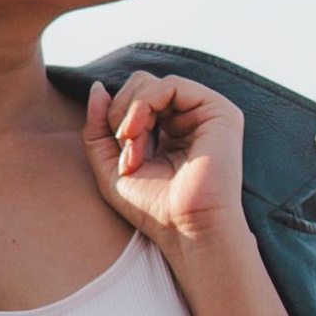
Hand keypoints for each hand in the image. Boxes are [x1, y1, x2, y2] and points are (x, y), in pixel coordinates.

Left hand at [83, 70, 251, 260]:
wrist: (188, 231)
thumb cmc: (154, 210)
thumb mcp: (111, 169)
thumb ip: (97, 129)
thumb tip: (96, 86)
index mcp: (169, 131)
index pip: (132, 100)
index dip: (113, 118)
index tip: (117, 154)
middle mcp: (189, 119)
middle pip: (140, 85)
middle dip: (120, 115)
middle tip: (125, 151)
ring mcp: (205, 113)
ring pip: (150, 84)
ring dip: (130, 114)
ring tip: (132, 149)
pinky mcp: (218, 111)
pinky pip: (170, 86)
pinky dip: (144, 105)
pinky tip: (137, 133)